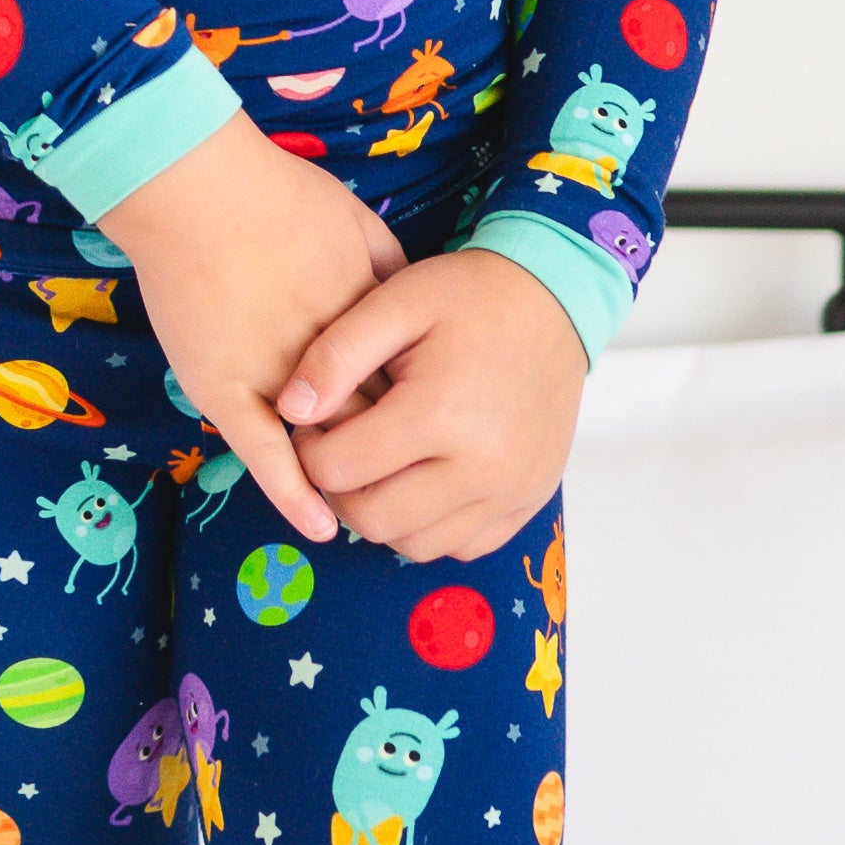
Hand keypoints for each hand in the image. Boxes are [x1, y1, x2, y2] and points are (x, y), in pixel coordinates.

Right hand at [93, 108, 405, 543]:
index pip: (410, 384)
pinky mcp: (224, 390)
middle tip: (415, 490)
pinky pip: (265, 455)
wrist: (196, 186)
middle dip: (396, 457)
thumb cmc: (275, 193)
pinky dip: (295, 494)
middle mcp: (329, 355)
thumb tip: (414, 304)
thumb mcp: (358, 221)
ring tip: (374, 516)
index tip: (438, 438)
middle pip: (376, 421)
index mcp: (366, 318)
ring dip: (349, 482)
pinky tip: (321, 527)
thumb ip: (389, 268)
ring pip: (324, 446)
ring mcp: (275, 375)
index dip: (423, 414)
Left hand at [272, 248, 586, 559]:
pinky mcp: (528, 502)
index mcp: (440, 412)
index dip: (307, 449)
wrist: (555, 302)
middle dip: (338, 489)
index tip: (315, 421)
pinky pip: (461, 546)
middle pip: (372, 519)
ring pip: (414, 544)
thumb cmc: (468, 297)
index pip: (338, 470)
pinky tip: (420, 480)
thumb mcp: (395, 302)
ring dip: (382, 513)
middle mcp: (481, 466)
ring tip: (380, 462)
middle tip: (340, 447)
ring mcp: (510, 492)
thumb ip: (335, 356)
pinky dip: (429, 526)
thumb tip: (289, 410)